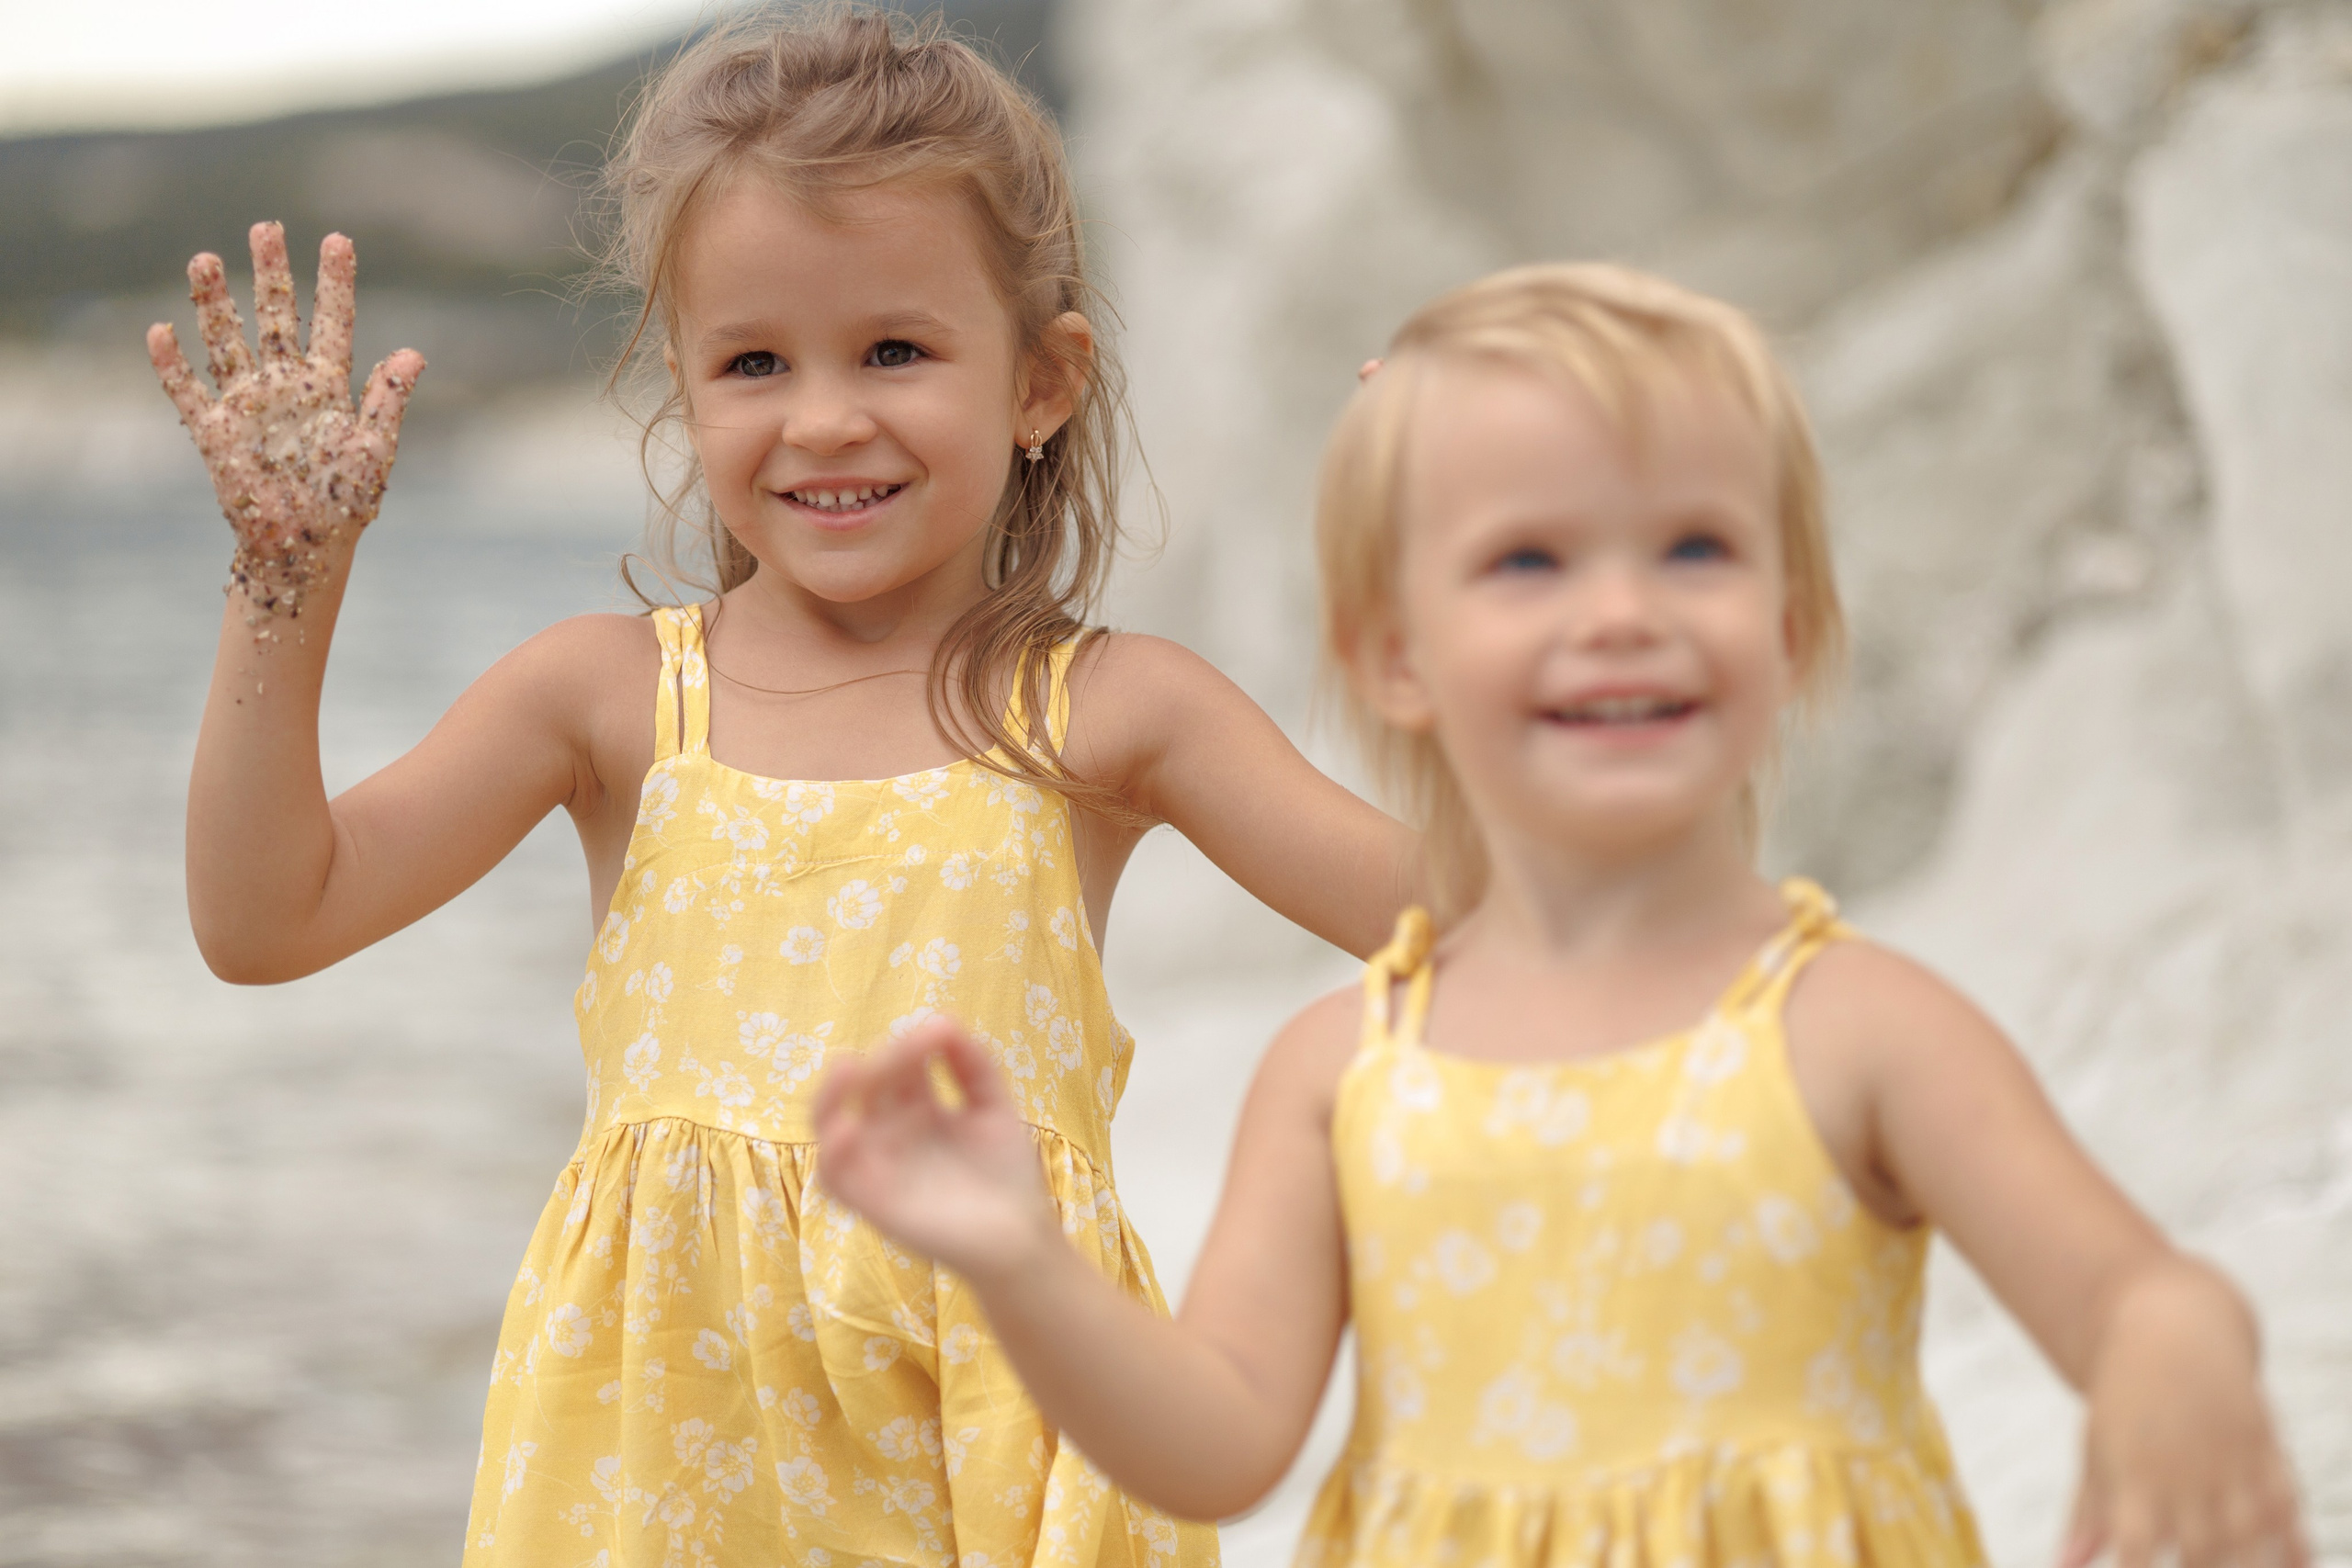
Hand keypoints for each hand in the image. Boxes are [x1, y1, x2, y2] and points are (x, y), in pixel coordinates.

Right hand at [147, 222, 423, 619]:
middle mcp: (285, 386)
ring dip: (214, 304)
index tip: (337, 240)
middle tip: (265, 229)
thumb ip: (389, 398)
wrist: (305, 548)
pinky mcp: (214, 432)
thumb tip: (413, 351)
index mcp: (328, 387)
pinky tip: (160, 330)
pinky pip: (188, 392)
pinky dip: (173, 364)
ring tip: (204, 259)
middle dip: (270, 274)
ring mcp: (247, 405)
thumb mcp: (375, 448)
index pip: (333, 322)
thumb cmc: (346, 503)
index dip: (335, 283)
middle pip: (275, 317)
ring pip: (226, 341)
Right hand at [813, 1017, 1060, 1285]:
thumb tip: (944, 1019)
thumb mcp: (993, 1109)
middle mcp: (891, 1132)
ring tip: (848, 1067)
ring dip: (831, 1095)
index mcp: (917, 1107)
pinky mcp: (873, 1203)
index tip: (942, 1030)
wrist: (1023, 1238)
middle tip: (917, 1047)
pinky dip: (833, 1152)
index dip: (912, 1043)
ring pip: (830, 1124)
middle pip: (867, 1085)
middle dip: (885, 1060)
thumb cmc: (1006, 1175)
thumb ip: (973, 1065)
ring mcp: (878, 1166)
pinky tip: (848, 1127)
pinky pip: (836, 1178)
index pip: (899, 1064)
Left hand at [2063, 1266, 2306, 1567]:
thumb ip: (2088, 1513)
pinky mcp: (2267, 1449)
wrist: (2172, 1332)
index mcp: (2133, 1474)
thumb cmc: (2124, 1402)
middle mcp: (2183, 1471)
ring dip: (2248, 1567)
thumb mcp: (2097, 1450)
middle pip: (2198, 1551)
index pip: (2134, 1547)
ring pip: (2247, 1536)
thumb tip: (2063, 1564)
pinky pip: (2288, 1507)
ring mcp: (2229, 1460)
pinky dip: (2294, 1545)